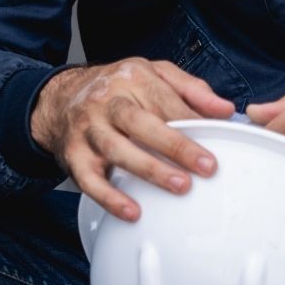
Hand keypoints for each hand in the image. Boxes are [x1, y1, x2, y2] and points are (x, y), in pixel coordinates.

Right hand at [29, 59, 235, 220]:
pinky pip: (89, 180)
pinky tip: (131, 211)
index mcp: (131, 78)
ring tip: (179, 186)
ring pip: (117, 150)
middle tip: (205, 166)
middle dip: (175, 145)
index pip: (164, 99)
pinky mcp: (73, 156)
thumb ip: (191, 88)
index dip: (192, 119)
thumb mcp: (153, 73)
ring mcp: (88, 129)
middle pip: (140, 122)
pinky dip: (109, 197)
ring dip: (149, 170)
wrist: (60, 98)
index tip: (219, 136)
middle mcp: (106, 102)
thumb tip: (224, 109)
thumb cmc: (116, 88)